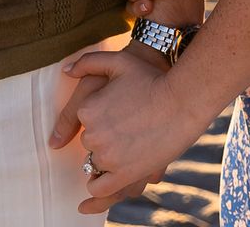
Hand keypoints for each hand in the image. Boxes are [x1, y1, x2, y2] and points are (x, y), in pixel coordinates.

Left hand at [57, 48, 205, 213]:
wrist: (183, 101)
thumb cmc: (152, 78)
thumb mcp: (119, 60)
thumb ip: (88, 62)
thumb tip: (66, 70)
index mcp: (87, 110)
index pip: (83, 122)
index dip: (100, 117)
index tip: (118, 112)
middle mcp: (93, 136)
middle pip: (89, 144)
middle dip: (104, 138)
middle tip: (127, 129)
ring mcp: (108, 157)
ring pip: (95, 165)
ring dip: (105, 160)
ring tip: (125, 149)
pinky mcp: (124, 175)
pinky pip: (101, 189)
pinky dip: (99, 187)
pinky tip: (110, 177)